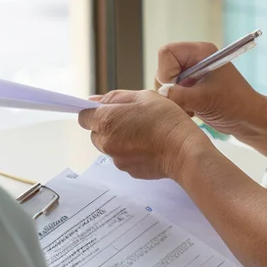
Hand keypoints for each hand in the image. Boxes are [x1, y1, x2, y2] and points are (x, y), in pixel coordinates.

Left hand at [78, 89, 212, 181]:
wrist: (184, 151)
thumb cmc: (166, 121)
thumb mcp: (143, 96)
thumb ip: (115, 97)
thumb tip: (95, 100)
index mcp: (106, 121)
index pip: (83, 116)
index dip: (94, 111)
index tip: (107, 109)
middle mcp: (106, 143)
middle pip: (95, 133)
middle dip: (107, 125)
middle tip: (130, 119)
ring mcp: (116, 159)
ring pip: (108, 146)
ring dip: (118, 138)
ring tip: (142, 132)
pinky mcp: (128, 170)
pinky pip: (122, 157)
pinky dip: (130, 151)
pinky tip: (147, 145)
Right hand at [156, 41, 261, 138]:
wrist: (250, 120)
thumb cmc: (235, 104)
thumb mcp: (205, 100)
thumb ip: (179, 95)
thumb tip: (160, 94)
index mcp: (199, 51)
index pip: (166, 53)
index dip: (167, 72)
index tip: (178, 89)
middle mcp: (193, 59)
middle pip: (163, 68)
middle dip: (170, 88)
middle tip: (186, 102)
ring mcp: (191, 73)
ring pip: (165, 83)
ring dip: (174, 99)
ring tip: (192, 108)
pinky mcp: (190, 87)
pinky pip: (171, 93)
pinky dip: (177, 104)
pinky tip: (192, 111)